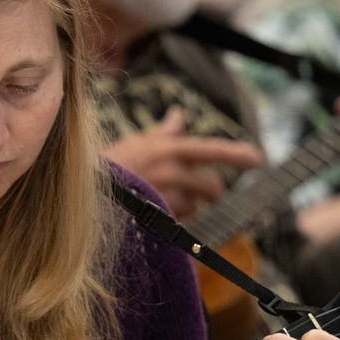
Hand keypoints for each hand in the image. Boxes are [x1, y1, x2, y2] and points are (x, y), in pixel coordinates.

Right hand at [103, 108, 262, 218]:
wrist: (81, 198)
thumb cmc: (105, 170)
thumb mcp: (133, 145)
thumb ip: (162, 133)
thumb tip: (179, 115)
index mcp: (167, 149)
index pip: (210, 149)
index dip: (237, 154)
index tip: (259, 158)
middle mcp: (170, 171)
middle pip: (210, 186)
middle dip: (209, 192)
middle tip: (201, 194)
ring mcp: (165, 197)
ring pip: (193, 206)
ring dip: (183, 207)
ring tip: (158, 201)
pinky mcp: (159, 221)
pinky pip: (179, 224)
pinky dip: (172, 221)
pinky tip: (155, 216)